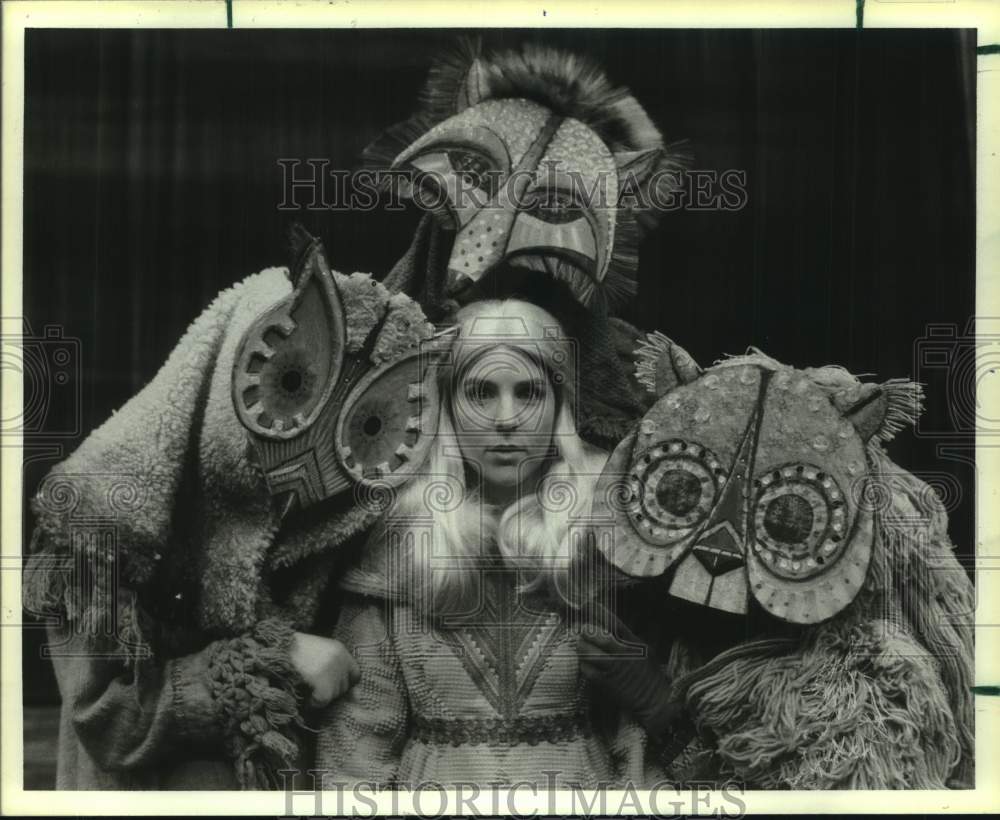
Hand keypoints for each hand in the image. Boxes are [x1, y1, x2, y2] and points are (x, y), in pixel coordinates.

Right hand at [289, 632, 359, 708]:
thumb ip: (330, 664)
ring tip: (307, 691)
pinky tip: (305, 698)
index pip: (355, 674)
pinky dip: (313, 704)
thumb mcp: (317, 650)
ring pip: (334, 696)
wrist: (275, 647)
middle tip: (313, 690)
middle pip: (344, 687)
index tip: (331, 688)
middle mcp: (340, 658)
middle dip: (330, 692)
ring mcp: (332, 669)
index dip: (344, 684)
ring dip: (321, 698)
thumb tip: (345, 690)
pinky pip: (323, 701)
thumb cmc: (293, 650)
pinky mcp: (322, 681)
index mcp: (339, 649)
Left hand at [577, 609, 685, 736]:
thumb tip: (613, 627)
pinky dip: (583, 665)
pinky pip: (589, 671)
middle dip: (586, 631)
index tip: (588, 604)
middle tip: (581, 629)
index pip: (614, 623)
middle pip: (599, 637)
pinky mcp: (607, 683)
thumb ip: (629, 639)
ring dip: (582, 647)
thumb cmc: (651, 674)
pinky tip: (583, 663)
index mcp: (633, 643)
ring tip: (579, 645)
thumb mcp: (645, 651)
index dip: (599, 612)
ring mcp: (614, 668)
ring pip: (591, 654)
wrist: (655, 699)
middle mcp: (623, 654)